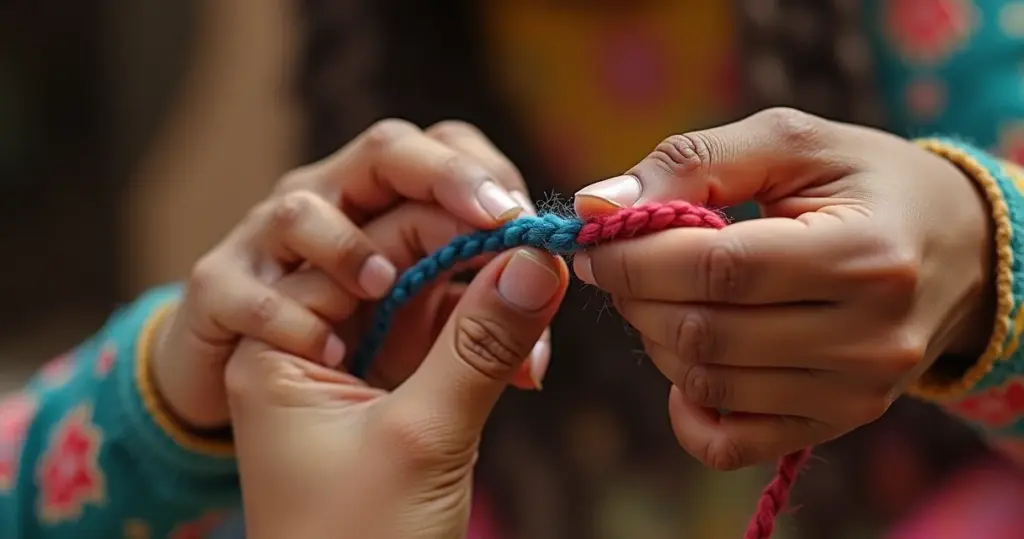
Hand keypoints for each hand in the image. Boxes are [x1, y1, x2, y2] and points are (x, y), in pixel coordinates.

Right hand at [149, 120, 545, 428]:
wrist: (266, 425)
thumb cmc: (356, 372)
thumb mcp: (430, 357)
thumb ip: (480, 332)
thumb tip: (543, 330)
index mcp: (392, 213)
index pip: (445, 155)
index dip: (488, 176)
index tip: (530, 224)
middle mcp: (334, 211)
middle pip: (384, 153)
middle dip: (442, 175)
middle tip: (493, 216)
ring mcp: (270, 248)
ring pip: (300, 209)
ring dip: (349, 244)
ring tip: (387, 284)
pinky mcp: (221, 296)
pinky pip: (238, 290)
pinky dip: (283, 317)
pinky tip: (331, 355)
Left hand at [226, 247, 568, 538]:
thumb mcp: (421, 438)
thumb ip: (480, 343)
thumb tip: (540, 257)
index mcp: (281, 340)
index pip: (362, 245)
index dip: (441, 218)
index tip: (516, 213)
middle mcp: (316, 343)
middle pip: (397, 261)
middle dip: (472, 255)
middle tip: (542, 252)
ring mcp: (359, 369)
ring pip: (431, 298)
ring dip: (490, 300)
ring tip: (545, 308)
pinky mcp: (398, 395)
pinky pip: (448, 342)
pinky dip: (492, 344)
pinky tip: (532, 361)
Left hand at [571, 108, 995, 469]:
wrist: (954, 250)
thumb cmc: (864, 184)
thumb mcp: (792, 143)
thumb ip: (693, 161)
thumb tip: (595, 202)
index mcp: (865, 255)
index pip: (719, 270)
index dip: (636, 257)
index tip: (596, 239)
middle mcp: (870, 338)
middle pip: (703, 332)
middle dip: (635, 293)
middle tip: (622, 262)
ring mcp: (855, 394)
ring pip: (706, 383)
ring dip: (655, 337)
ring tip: (661, 295)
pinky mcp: (835, 424)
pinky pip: (728, 442)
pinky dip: (685, 406)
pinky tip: (688, 359)